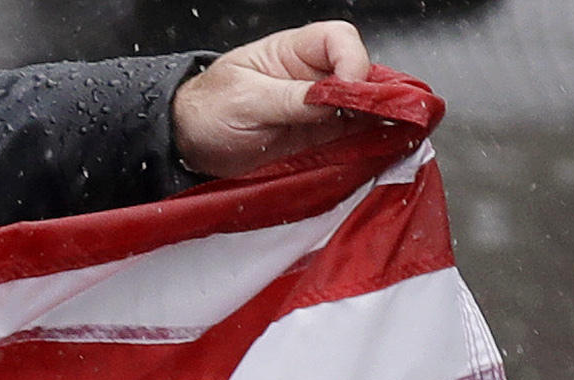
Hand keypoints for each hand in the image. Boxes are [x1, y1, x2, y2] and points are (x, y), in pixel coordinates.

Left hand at [172, 22, 374, 178]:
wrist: (187, 144)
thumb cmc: (207, 110)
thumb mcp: (246, 101)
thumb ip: (290, 99)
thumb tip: (329, 98)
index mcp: (292, 51)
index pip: (339, 40)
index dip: (352, 59)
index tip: (350, 87)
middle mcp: (310, 75)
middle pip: (359, 73)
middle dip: (372, 93)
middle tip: (378, 116)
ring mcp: (315, 107)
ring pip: (360, 105)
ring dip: (375, 119)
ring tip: (386, 133)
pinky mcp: (314, 137)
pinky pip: (348, 135)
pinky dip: (365, 140)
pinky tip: (375, 146)